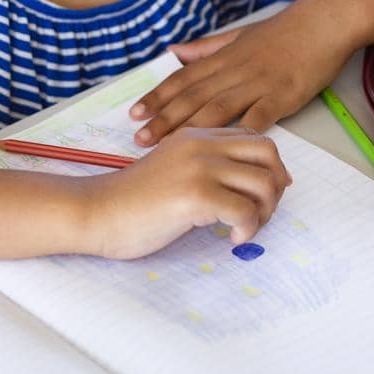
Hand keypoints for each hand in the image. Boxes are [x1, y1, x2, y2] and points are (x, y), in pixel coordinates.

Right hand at [84, 127, 290, 259]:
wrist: (97, 212)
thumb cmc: (133, 201)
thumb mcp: (175, 170)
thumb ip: (207, 169)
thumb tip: (251, 187)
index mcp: (197, 136)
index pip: (255, 139)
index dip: (268, 168)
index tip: (262, 195)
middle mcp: (202, 144)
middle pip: (268, 153)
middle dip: (276, 185)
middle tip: (260, 213)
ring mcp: (200, 167)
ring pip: (264, 182)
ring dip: (264, 212)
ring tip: (243, 228)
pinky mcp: (195, 194)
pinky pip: (245, 210)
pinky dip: (247, 228)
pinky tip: (231, 238)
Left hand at [129, 9, 356, 145]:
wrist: (324, 22)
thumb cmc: (284, 31)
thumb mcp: (239, 34)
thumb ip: (206, 47)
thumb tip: (174, 51)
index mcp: (224, 57)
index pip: (183, 78)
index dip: (158, 96)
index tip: (135, 113)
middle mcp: (235, 70)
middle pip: (193, 96)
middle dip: (164, 118)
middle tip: (139, 138)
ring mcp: (259, 82)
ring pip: (218, 107)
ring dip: (191, 128)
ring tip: (170, 146)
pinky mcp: (283, 94)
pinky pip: (259, 116)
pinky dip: (241, 131)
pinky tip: (226, 147)